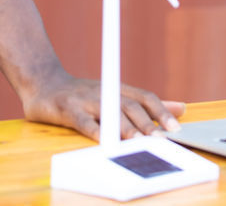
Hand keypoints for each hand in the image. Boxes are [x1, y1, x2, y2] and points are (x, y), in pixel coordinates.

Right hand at [22, 70, 185, 140]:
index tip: (176, 129)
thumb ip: (148, 104)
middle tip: (160, 139)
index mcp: (118, 88)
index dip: (161, 112)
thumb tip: (181, 109)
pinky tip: (103, 141)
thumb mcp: (116, 94)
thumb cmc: (84, 95)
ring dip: (125, 128)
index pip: (145, 97)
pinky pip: (82, 121)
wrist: (44, 83)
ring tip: (138, 142)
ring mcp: (86, 100)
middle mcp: (105, 91)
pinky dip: (94, 130)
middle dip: (147, 124)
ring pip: (109, 112)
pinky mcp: (67, 109)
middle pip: (130, 106)